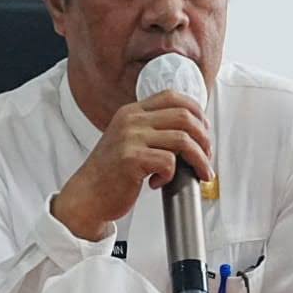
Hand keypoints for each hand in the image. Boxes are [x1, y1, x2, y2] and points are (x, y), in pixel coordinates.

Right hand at [52, 90, 212, 240]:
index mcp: (132, 112)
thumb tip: (193, 133)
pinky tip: (159, 182)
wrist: (87, 196)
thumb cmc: (111, 173)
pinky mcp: (131, 159)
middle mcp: (131, 120)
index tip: (204, 130)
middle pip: (184, 117)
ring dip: (198, 159)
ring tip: (198, 172)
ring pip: (182, 140)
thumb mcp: (128, 140)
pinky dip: (171, 175)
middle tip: (206, 157)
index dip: (196, 111)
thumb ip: (152, 130)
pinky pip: (169, 162)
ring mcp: (130, 138)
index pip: (173, 96)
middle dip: (204, 138)